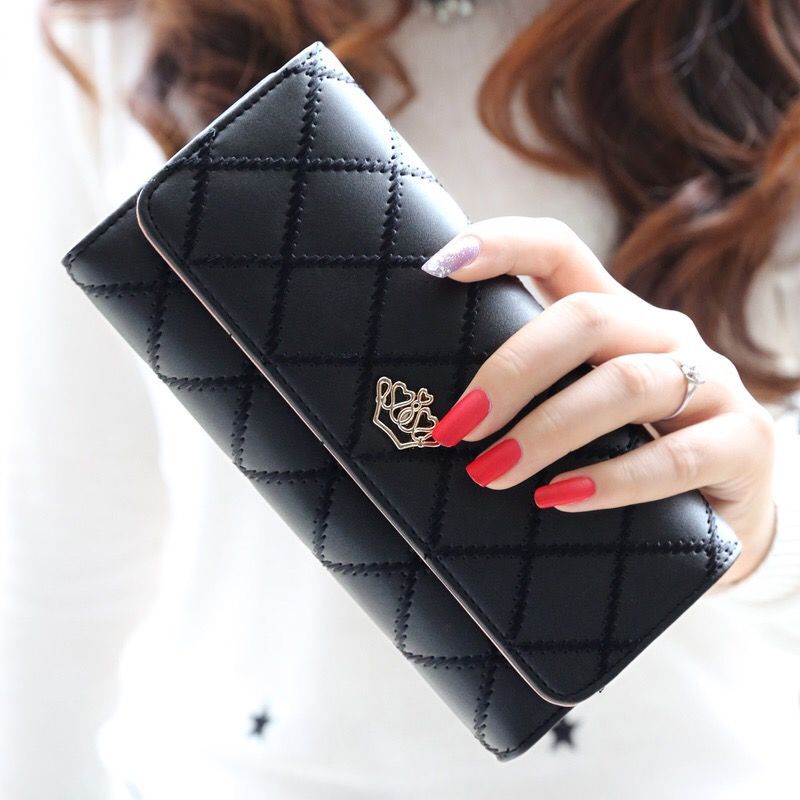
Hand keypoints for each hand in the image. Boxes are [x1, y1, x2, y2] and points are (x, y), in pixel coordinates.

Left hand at [421, 217, 777, 585]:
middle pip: (585, 318)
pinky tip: (560, 498)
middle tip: (456, 429)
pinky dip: (609, 480)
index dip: (505, 244)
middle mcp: (664, 334)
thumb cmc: (627, 452)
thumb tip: (439, 418)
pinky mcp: (742, 444)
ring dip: (547, 431)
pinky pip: (674, 458)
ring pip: (625, 385)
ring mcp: (711, 384)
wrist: (721, 516)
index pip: (562, 250)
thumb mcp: (578, 410)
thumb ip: (531, 395)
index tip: (440, 265)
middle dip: (510, 372)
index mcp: (617, 315)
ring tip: (491, 474)